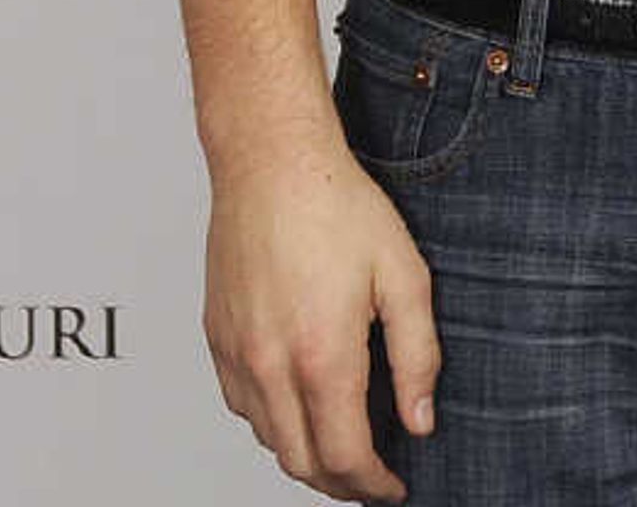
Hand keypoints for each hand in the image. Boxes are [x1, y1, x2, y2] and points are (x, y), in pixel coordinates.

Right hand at [201, 132, 441, 501]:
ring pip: (268, 438)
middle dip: (340, 483)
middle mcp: (269, 365)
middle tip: (372, 478)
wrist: (271, 161)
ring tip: (342, 443)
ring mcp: (236, 354)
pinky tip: (300, 402)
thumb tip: (421, 419)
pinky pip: (242, 405)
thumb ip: (417, 356)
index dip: (373, 485)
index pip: (344, 457)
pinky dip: (273, 421)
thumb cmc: (337, 206)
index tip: (394, 488)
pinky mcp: (215, 338)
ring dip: (306, 454)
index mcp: (321, 355)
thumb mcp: (403, 275)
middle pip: (301, 462)